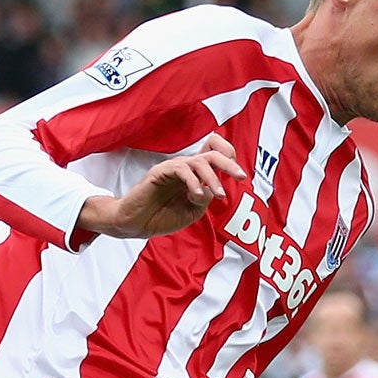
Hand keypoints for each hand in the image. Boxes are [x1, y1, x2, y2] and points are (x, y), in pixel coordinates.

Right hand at [78, 134, 246, 239]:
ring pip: (200, 161)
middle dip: (229, 164)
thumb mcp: (192, 212)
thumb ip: (204, 200)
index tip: (239, 175)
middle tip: (241, 177)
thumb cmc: (161, 217)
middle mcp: (185, 167)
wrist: (135, 224)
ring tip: (219, 195)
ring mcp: (172, 168)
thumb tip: (211, 188)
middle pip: (212, 152)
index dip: (229, 157)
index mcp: (194, 174)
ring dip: (213, 178)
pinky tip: (195, 196)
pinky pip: (181, 169)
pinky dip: (193, 182)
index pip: (214, 152)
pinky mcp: (160, 172)